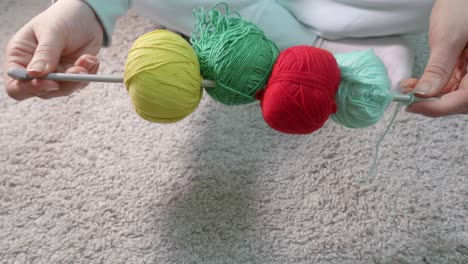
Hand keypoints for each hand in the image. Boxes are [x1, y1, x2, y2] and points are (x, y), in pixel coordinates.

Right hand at [3, 0, 103, 99]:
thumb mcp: (52, 32)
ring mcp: (54, 74)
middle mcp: (35, 70)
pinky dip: (89, 74)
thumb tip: (35, 75)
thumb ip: (45, 53)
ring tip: (88, 60)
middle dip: (63, 83)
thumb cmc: (62, 19)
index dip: (30, 89)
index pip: (15, 85)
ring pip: (64, 90)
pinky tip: (91, 58)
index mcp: (20, 57)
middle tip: (79, 70)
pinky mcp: (72, 75)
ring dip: (78, 79)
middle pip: (42, 92)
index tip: (51, 83)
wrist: (86, 16)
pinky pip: (80, 84)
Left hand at [404, 0, 467, 116]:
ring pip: (454, 96)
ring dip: (428, 97)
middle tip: (407, 99)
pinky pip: (451, 85)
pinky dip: (432, 87)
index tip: (413, 105)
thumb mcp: (449, 38)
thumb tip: (424, 94)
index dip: (438, 107)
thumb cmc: (464, 6)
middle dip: (432, 104)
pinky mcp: (466, 69)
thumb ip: (438, 68)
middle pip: (460, 102)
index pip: (465, 99)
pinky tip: (415, 84)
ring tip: (407, 89)